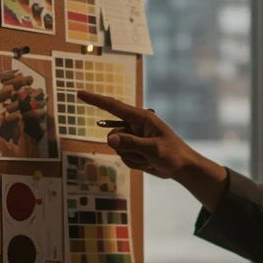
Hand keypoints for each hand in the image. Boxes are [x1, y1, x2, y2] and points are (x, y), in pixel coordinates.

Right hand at [77, 92, 198, 177]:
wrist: (182, 168)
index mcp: (141, 118)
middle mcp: (135, 126)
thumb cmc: (173, 154)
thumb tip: (110, 139)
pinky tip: (148, 162)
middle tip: (144, 153)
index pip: (114, 107)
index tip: (79, 93)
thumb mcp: (152, 149)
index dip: (95, 100)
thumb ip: (131, 143)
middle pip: (113, 135)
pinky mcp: (134, 150)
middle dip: (125, 147)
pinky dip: (134, 163)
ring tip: (149, 158)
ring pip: (118, 148)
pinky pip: (124, 157)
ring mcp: (134, 139)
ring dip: (132, 157)